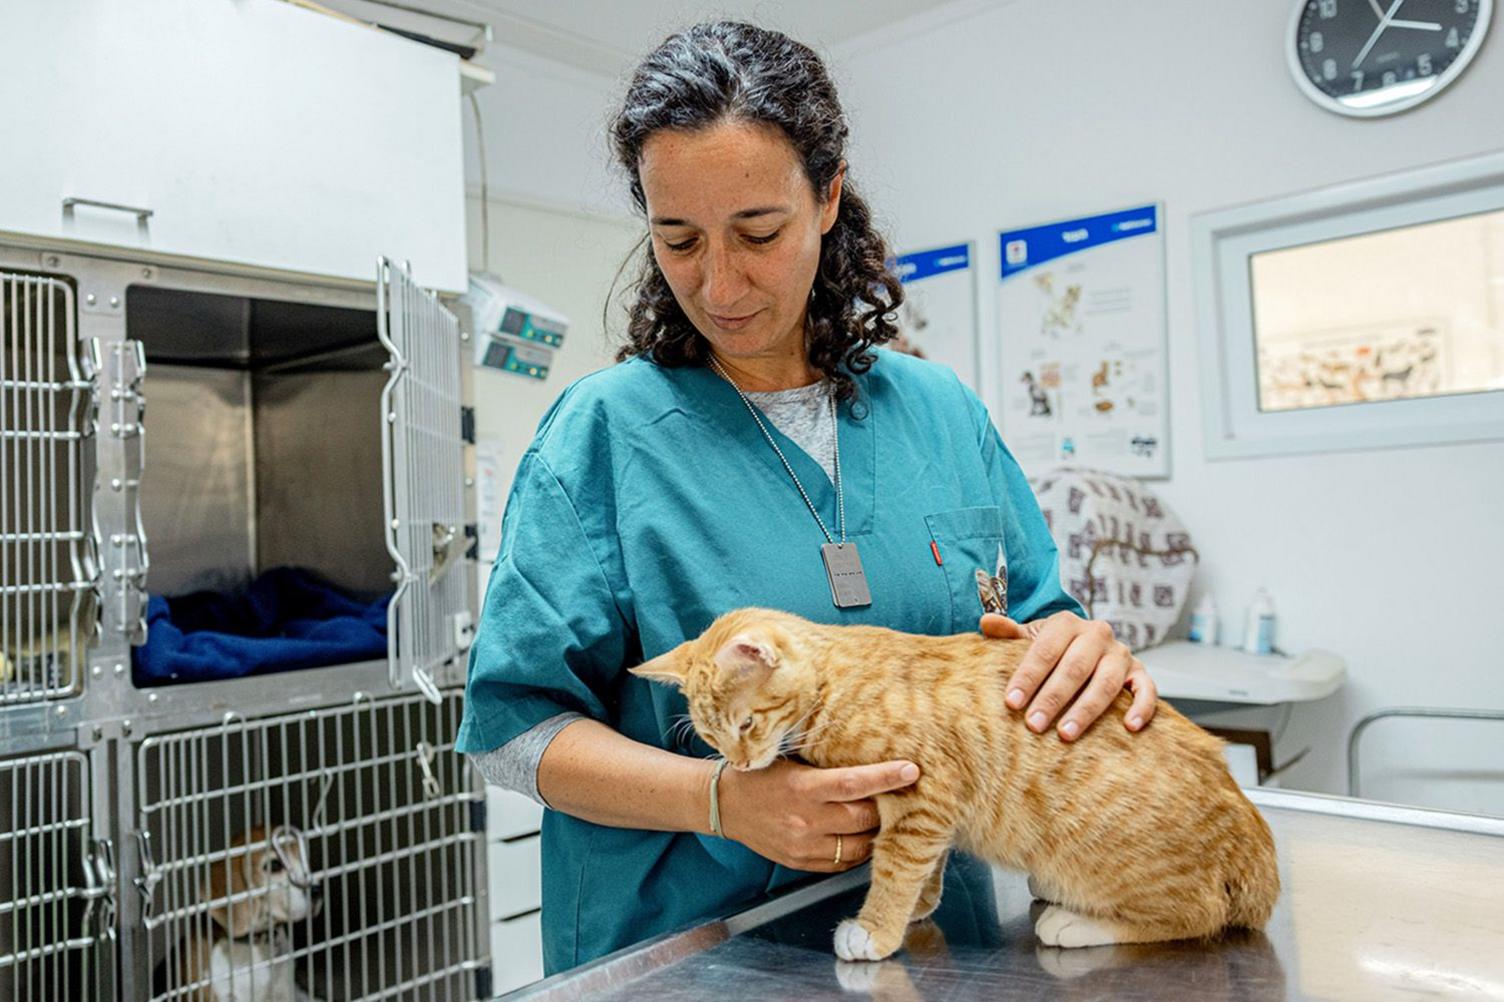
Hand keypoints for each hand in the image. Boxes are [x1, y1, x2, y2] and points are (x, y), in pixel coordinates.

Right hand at [716, 757, 919, 871]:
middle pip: (863, 818)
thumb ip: (826, 763)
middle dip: (886, 808)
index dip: (886, 777)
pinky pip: (843, 863)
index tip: (912, 770)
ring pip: (859, 847)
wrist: (724, 805)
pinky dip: (857, 850)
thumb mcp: (791, 760)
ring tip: (880, 817)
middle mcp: (805, 820)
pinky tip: (858, 835)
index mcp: (802, 787)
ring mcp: (803, 846)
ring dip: (875, 833)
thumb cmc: (761, 775)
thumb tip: (869, 755)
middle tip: (899, 795)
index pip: (853, 783)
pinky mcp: (801, 863)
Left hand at [980, 610, 1155, 741]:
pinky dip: (1142, 707)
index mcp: (1065, 623)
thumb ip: (1009, 634)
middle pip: (1074, 667)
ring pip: (1106, 682)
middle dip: (1052, 698)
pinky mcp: (1140, 672)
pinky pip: (1147, 689)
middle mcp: (1096, 634)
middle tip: (1034, 725)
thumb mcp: (1029, 639)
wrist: (1086, 650)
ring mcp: (1121, 653)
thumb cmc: (1051, 650)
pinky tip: (1129, 727)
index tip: (1011, 702)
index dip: (1027, 676)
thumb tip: (986, 622)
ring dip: (1086, 710)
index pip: (1044, 650)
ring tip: (1066, 735)